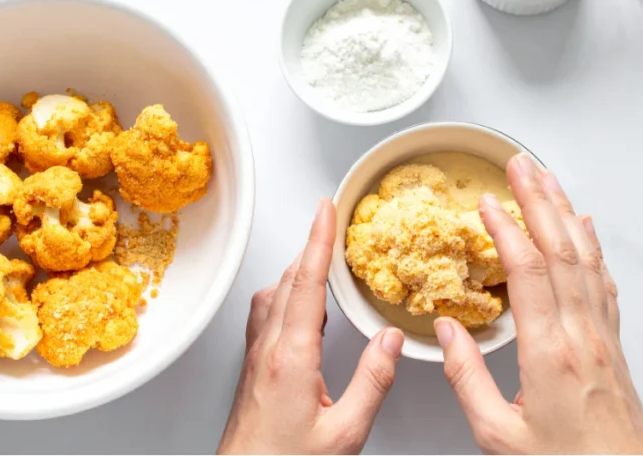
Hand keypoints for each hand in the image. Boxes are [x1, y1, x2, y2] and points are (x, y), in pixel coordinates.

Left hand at [219, 200, 405, 454]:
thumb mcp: (345, 434)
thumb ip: (372, 383)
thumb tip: (389, 340)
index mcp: (290, 359)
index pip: (306, 284)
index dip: (317, 241)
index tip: (325, 209)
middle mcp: (268, 351)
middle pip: (287, 282)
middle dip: (310, 247)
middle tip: (330, 223)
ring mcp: (256, 359)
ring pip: (274, 296)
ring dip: (296, 271)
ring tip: (321, 259)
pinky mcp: (253, 371)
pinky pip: (267, 316)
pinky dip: (286, 296)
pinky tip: (301, 307)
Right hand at [435, 154, 642, 453]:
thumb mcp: (499, 434)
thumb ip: (468, 379)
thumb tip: (444, 331)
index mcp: (550, 355)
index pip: (529, 272)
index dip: (508, 229)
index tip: (487, 201)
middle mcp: (583, 336)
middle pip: (561, 250)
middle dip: (539, 200)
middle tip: (520, 163)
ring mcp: (603, 337)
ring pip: (585, 258)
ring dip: (565, 212)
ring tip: (548, 178)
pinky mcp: (614, 346)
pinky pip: (603, 282)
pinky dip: (593, 247)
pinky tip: (586, 228)